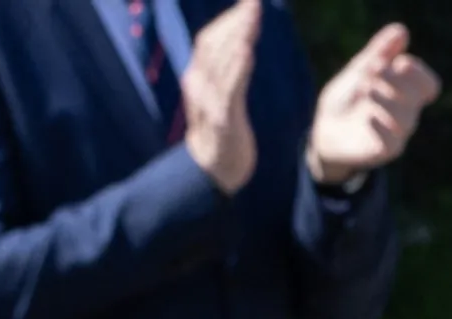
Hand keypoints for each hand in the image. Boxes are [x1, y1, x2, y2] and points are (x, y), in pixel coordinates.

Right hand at [181, 0, 263, 193]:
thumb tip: (240, 41)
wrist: (213, 170)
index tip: (248, 4)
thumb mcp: (222, 95)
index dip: (227, 19)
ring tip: (253, 18)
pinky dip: (237, 68)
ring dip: (238, 36)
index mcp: (198, 77)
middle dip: (234, 21)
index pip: (208, 39)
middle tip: (254, 4)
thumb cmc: (222, 131)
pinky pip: (229, 89)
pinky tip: (246, 51)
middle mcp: (198, 84)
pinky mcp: (222, 119)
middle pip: (212, 43)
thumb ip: (227, 70)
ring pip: (220, 61)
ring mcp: (208, 102)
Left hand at [308, 23, 440, 189]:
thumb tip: (401, 31)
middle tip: (372, 71)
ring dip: (386, 98)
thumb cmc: (348, 98)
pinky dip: (382, 126)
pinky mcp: (382, 151)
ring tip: (365, 89)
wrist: (325, 130)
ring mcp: (396, 134)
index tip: (398, 63)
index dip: (418, 72)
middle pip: (417, 96)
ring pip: (406, 118)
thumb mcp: (361, 69)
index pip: (429, 85)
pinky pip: (392, 142)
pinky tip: (368, 116)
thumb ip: (381, 51)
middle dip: (395, 80)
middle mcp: (406, 114)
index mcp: (406, 93)